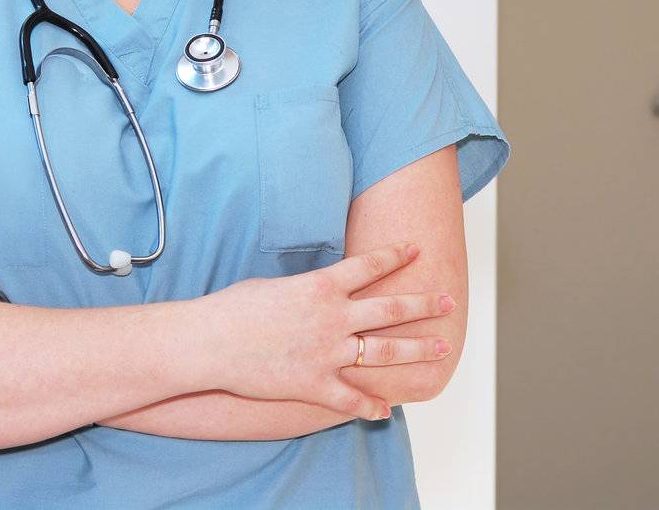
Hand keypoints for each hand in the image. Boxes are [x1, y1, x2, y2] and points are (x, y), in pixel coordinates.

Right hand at [209, 241, 455, 421]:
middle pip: (390, 309)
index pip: (370, 265)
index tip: (418, 248)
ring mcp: (327, 352)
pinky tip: (387, 410)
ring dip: (415, 350)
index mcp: (322, 286)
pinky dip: (370, 406)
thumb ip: (308, 288)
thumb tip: (322, 287)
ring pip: (383, 351)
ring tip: (441, 349)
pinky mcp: (313, 383)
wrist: (209, 342)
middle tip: (449, 302)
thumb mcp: (276, 284)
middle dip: (424, 305)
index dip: (396, 255)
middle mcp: (333, 317)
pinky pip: (350, 397)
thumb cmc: (234, 308)